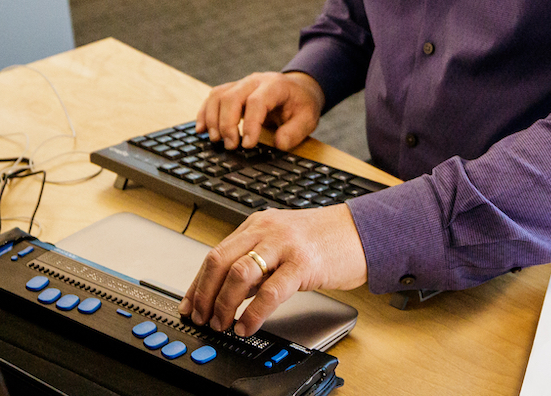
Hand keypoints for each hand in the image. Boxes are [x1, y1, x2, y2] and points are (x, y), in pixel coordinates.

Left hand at [179, 204, 367, 336]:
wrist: (361, 232)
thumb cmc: (323, 241)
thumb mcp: (282, 244)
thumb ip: (257, 263)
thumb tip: (229, 293)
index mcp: (257, 225)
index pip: (215, 254)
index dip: (197, 283)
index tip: (189, 305)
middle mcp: (266, 230)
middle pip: (219, 261)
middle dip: (204, 294)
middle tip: (201, 318)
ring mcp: (284, 245)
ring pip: (239, 273)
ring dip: (224, 303)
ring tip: (222, 323)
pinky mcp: (303, 263)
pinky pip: (270, 291)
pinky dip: (253, 313)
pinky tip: (247, 325)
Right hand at [197, 71, 323, 150]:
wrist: (297, 89)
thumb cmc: (301, 105)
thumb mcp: (308, 119)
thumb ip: (295, 131)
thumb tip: (279, 144)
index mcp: (275, 85)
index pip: (257, 102)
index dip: (250, 124)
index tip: (248, 145)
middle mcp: (255, 81)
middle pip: (232, 97)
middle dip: (227, 124)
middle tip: (230, 146)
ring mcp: (241, 84)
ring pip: (218, 96)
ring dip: (213, 119)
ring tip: (217, 141)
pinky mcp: (231, 90)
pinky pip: (212, 98)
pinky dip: (204, 113)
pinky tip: (201, 130)